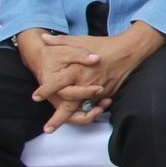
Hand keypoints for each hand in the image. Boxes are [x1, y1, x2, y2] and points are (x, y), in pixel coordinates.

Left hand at [34, 25, 164, 129]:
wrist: (129, 50)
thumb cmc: (104, 44)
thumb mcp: (81, 40)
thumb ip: (60, 40)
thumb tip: (44, 37)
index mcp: (77, 70)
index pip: (58, 83)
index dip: (46, 90)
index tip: (35, 97)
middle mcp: (87, 83)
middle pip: (70, 105)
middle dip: (58, 118)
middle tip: (48, 129)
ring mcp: (98, 90)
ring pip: (83, 107)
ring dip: (73, 117)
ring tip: (61, 125)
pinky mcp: (107, 93)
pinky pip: (95, 103)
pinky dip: (87, 108)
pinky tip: (81, 113)